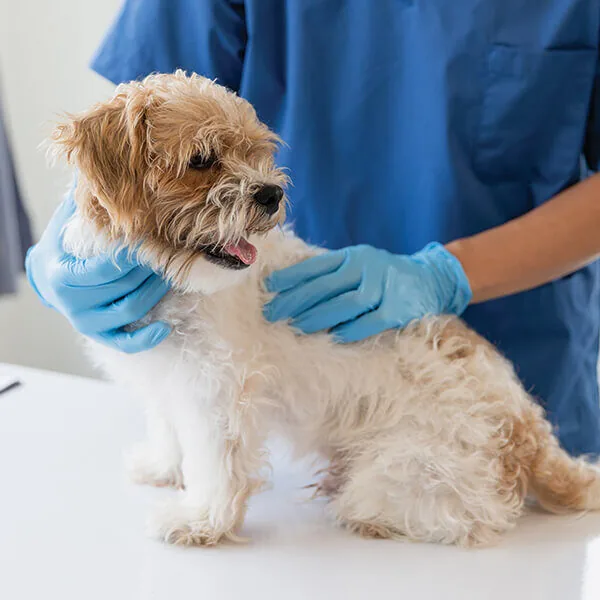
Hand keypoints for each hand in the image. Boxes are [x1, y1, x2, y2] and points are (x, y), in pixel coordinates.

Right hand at [25, 192, 170, 352]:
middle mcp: (72, 304)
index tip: (152, 237)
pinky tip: (165, 327)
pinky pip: (125, 343)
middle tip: (171, 252)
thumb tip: (102, 170)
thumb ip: (86, 203)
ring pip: (129, 312)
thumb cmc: (65, 245)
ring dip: (155, 293)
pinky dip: (146, 338)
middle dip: (150, 269)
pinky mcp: (100, 336)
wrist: (47, 276)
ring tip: (173, 274)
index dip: (132, 254)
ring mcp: (86, 323)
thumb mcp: (68, 222)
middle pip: (122, 289)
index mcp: (62, 276)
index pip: (105, 268)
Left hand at [263, 243, 471, 342]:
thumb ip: (334, 272)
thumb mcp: (361, 263)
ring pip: (346, 302)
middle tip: (273, 313)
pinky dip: (352, 329)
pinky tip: (334, 337)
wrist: (433, 277)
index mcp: (353, 256)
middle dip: (296, 300)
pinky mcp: (400, 308)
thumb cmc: (385, 275)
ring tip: (296, 327)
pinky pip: (372, 320)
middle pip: (325, 285)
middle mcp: (367, 267)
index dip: (291, 277)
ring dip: (318, 316)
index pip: (316, 266)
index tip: (269, 288)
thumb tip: (293, 289)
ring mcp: (384, 287)